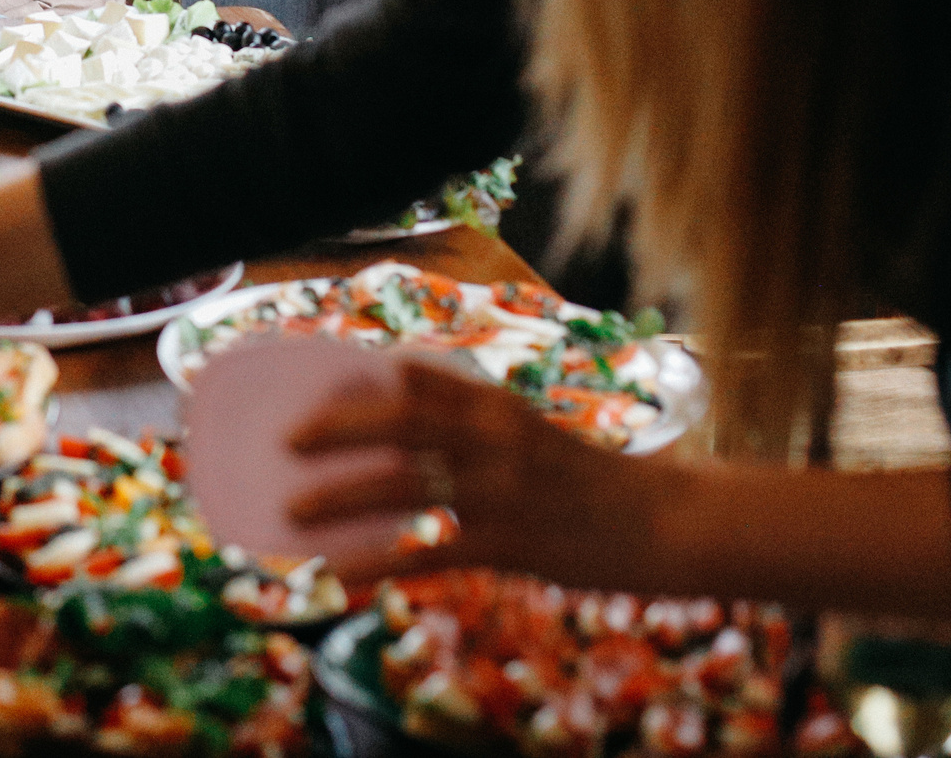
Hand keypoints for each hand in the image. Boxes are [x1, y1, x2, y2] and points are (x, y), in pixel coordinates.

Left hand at [282, 356, 676, 588]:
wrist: (665, 523)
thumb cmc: (583, 477)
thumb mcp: (525, 428)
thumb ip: (464, 408)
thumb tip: (395, 380)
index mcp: (498, 404)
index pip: (419, 377)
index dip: (359, 379)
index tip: (306, 385)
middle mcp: (497, 436)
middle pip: (402, 421)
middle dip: (338, 429)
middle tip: (286, 442)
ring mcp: (506, 489)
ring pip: (409, 485)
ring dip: (344, 497)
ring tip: (294, 514)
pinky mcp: (516, 543)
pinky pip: (435, 550)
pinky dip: (383, 561)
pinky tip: (344, 572)